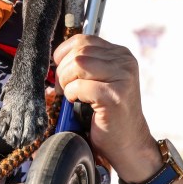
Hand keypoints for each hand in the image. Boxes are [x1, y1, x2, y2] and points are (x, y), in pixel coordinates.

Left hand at [53, 35, 159, 181]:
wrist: (128, 144)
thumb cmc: (108, 113)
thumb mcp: (98, 81)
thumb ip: (84, 64)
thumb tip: (54, 57)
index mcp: (120, 54)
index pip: (83, 39)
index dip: (64, 54)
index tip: (61, 71)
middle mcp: (125, 62)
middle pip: (78, 51)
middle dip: (63, 70)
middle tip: (63, 89)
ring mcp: (123, 77)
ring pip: (78, 64)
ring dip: (67, 83)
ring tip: (71, 96)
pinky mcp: (115, 95)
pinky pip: (80, 86)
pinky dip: (72, 95)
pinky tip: (78, 104)